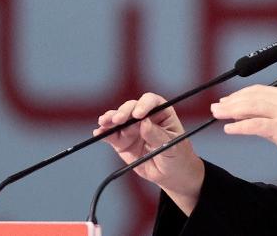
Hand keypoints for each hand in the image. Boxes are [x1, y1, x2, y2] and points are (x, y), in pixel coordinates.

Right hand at [96, 93, 204, 213]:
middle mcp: (144, 117)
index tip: (138, 114)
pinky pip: (112, 135)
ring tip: (104, 122)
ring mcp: (132, 128)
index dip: (143, 104)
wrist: (171, 175)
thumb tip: (144, 123)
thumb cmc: (177, 156)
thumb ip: (157, 135)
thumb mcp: (172, 147)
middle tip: (118, 120)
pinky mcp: (122, 141)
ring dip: (110, 119)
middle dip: (123, 112)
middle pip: (131, 108)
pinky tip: (99, 133)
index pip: (151, 101)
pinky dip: (104, 133)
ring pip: (118, 119)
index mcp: (161, 112)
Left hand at [211, 85, 276, 179]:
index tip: (227, 101)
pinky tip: (230, 129)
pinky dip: (241, 126)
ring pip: (252, 107)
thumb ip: (274, 116)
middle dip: (231, 101)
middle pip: (252, 97)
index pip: (259, 90)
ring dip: (231, 111)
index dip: (240, 95)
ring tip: (218, 115)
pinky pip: (257, 125)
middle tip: (216, 107)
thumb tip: (251, 118)